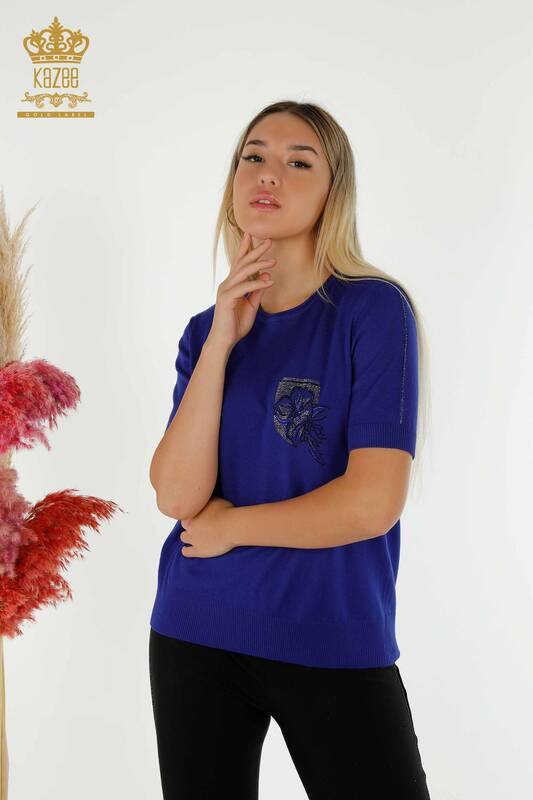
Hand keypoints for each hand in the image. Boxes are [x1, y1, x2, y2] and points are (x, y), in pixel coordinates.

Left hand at [180, 496, 236, 557]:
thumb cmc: (227, 512)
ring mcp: (193, 538)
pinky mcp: (198, 551)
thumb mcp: (215, 500)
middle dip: (190, 524)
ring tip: (195, 536)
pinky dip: (187, 550)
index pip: (186, 512)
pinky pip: (186, 552)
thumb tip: (204, 498)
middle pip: (184, 524)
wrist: (232, 527)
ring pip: (183, 537)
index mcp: (193, 512)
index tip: (199, 514)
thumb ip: (206, 501)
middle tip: (199, 524)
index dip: (193, 513)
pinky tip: (190, 549)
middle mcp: (190, 525)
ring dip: (188, 536)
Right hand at [207, 233, 276, 349]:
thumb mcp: (251, 306)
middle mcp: (227, 284)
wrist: (224, 340)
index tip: (253, 235)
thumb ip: (257, 291)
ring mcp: (225, 290)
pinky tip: (269, 281)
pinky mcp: (227, 299)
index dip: (246, 248)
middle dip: (256, 250)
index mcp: (232, 284)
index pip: (239, 262)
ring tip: (273, 261)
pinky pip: (244, 288)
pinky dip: (257, 284)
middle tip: (269, 240)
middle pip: (242, 262)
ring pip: (243, 272)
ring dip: (259, 265)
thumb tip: (266, 275)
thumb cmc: (236, 324)